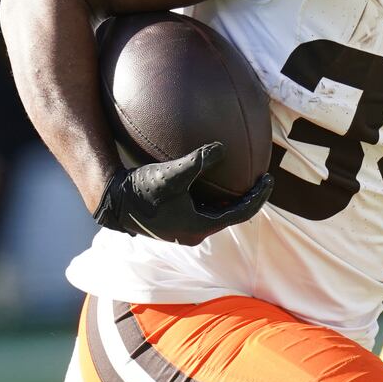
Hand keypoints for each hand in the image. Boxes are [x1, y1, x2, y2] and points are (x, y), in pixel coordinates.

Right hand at [93, 142, 273, 245]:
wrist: (112, 201)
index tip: (269, 179)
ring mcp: (184, 229)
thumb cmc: (142, 188)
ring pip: (218, 213)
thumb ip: (198, 161)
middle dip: (248, 198)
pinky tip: (214, 179)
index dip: (259, 196)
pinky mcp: (175, 222)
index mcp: (199, 227)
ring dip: (231, 198)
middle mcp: (194, 233)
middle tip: (261, 179)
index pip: (241, 213)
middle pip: (232, 215)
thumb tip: (222, 148)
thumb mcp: (171, 173)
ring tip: (243, 178)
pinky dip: (215, 197)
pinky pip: (204, 209)